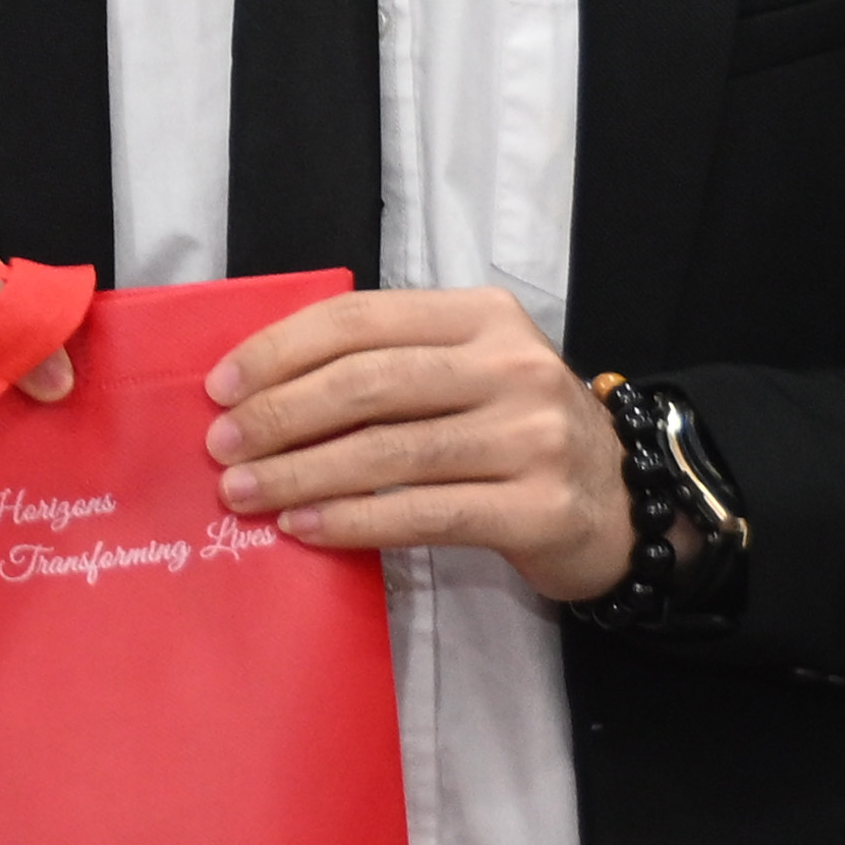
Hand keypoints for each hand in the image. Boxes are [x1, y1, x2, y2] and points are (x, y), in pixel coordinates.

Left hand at [202, 288, 632, 605]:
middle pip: (369, 383)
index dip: (281, 350)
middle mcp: (512, 367)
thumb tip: (260, 391)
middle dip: (281, 414)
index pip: (362, 319)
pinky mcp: (538, 508)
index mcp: (482, 317)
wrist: (623, 501)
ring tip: (244, 493)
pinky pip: (425, 513)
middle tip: (221, 445)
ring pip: (390, 452)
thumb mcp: (468, 372)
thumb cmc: (518, 433)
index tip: (221, 387)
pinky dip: (353, 521)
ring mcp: (532, 438)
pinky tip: (304, 528)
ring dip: (302, 474)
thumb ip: (388, 365)